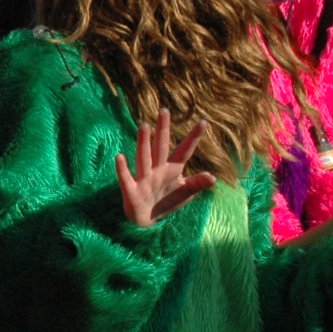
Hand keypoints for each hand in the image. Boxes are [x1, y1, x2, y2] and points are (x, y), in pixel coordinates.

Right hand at [117, 111, 212, 226]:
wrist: (147, 221)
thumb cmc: (166, 202)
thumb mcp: (185, 194)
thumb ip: (196, 184)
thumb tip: (212, 176)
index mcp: (172, 169)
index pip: (184, 151)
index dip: (193, 138)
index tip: (203, 122)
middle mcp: (157, 170)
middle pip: (160, 147)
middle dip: (163, 130)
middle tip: (164, 110)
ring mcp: (144, 179)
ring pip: (144, 157)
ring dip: (143, 142)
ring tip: (144, 125)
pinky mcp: (131, 191)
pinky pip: (126, 178)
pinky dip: (122, 169)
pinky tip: (120, 157)